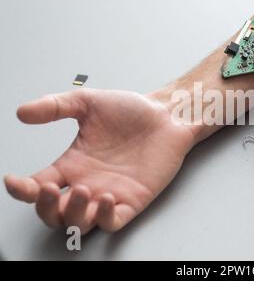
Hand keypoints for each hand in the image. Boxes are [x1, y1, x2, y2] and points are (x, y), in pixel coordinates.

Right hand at [4, 89, 193, 232]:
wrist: (166, 115)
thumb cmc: (131, 110)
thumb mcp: (87, 102)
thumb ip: (55, 106)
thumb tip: (22, 113)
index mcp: (73, 164)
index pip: (38, 186)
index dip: (22, 190)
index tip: (13, 180)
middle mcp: (87, 183)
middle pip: (55, 213)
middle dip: (46, 208)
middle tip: (48, 190)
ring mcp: (109, 194)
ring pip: (80, 223)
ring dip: (73, 214)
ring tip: (83, 189)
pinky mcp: (133, 200)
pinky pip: (112, 222)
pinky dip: (103, 217)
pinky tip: (105, 197)